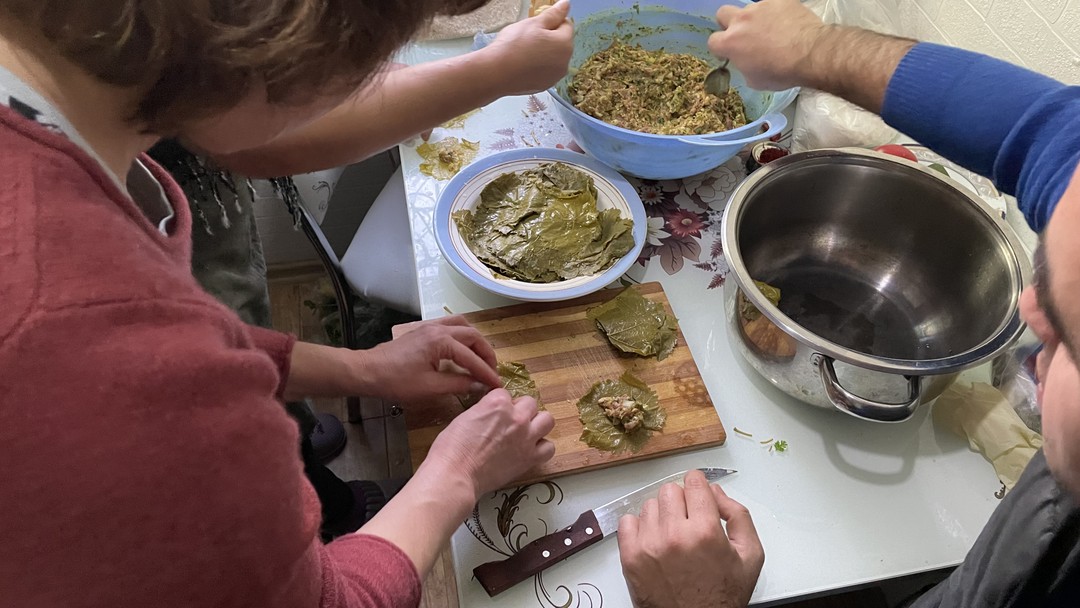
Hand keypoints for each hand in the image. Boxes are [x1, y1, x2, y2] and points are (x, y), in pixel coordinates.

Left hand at [351, 316, 500, 401]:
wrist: (368, 372)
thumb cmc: (396, 381)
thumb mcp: (430, 387)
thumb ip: (458, 384)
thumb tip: (478, 385)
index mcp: (441, 341)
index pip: (472, 357)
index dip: (486, 372)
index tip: (497, 385)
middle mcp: (438, 329)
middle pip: (472, 336)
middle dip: (485, 354)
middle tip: (492, 372)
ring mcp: (430, 327)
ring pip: (463, 326)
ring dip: (476, 341)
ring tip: (481, 358)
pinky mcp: (423, 331)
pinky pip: (451, 326)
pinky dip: (462, 336)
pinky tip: (463, 349)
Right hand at [424, 390, 555, 496]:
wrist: (456, 475)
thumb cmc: (451, 448)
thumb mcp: (464, 417)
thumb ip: (483, 410)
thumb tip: (489, 413)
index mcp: (497, 403)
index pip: (506, 394)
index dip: (499, 405)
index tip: (494, 415)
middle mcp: (516, 417)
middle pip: (530, 403)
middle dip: (521, 410)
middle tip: (510, 422)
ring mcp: (526, 437)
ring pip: (547, 420)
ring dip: (537, 425)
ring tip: (525, 433)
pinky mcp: (530, 458)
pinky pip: (549, 448)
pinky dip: (541, 448)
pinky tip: (529, 451)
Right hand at [483, 0, 572, 95]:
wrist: (496, 73)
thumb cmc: (514, 45)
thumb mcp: (533, 23)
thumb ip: (553, 14)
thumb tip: (566, 4)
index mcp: (565, 44)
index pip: (566, 24)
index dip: (551, 22)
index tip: (535, 26)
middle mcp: (565, 63)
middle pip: (561, 43)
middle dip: (549, 38)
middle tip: (528, 38)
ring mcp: (555, 77)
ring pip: (553, 58)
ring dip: (544, 53)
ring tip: (524, 52)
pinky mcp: (544, 86)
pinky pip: (545, 71)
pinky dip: (538, 66)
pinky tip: (523, 64)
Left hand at [617, 471, 763, 607]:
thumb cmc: (721, 596)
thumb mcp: (750, 556)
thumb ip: (738, 515)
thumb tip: (715, 492)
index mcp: (705, 532)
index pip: (694, 482)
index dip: (699, 486)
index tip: (698, 494)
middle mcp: (675, 535)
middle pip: (671, 490)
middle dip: (682, 501)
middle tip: (689, 521)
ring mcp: (649, 546)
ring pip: (650, 505)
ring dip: (661, 515)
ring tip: (673, 536)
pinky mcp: (630, 557)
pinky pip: (627, 521)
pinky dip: (640, 527)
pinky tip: (654, 541)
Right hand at [707, 0, 828, 90]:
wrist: (811, 53)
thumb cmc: (781, 72)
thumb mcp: (755, 80)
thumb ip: (743, 66)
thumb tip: (746, 61)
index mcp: (731, 42)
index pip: (713, 41)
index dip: (720, 48)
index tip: (729, 53)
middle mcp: (741, 20)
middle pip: (722, 14)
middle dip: (729, 24)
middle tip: (743, 35)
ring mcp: (760, 7)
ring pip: (749, 9)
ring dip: (755, 19)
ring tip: (771, 30)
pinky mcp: (779, 0)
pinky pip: (772, 5)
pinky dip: (775, 13)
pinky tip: (786, 24)